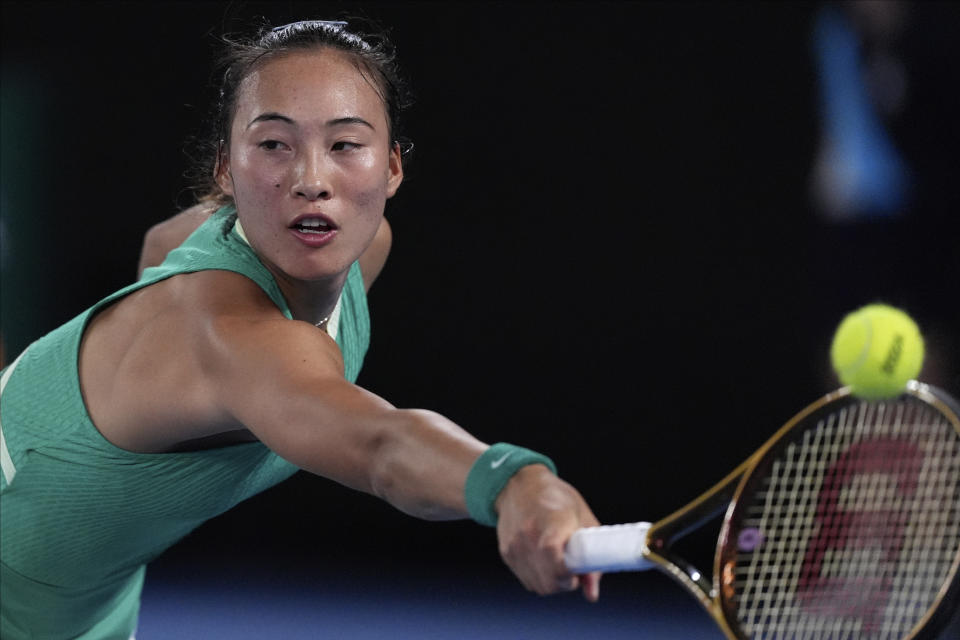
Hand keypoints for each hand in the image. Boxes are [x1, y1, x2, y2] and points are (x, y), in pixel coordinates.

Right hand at [494, 464, 601, 600]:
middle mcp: (529, 536)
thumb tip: (592, 593)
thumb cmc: (555, 497)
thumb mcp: (582, 518)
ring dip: (552, 582)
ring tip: (558, 563)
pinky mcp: (506, 553)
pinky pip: (526, 579)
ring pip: (538, 586)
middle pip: (549, 582)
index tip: (579, 571)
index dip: (571, 575)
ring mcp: (515, 546)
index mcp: (552, 524)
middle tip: (572, 569)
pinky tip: (544, 561)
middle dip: (565, 583)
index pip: (558, 563)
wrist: (518, 484)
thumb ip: (590, 555)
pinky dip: (539, 577)